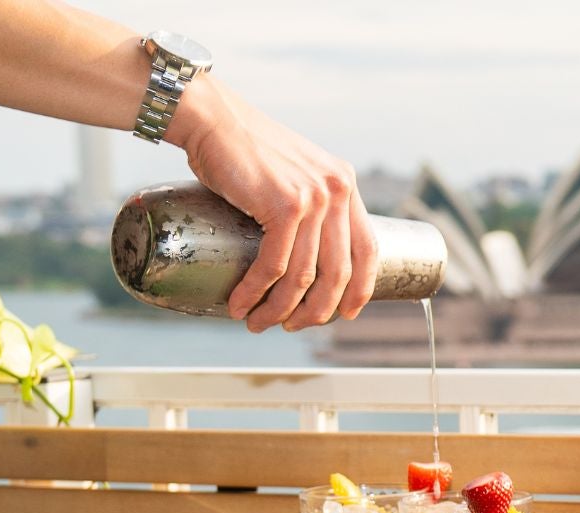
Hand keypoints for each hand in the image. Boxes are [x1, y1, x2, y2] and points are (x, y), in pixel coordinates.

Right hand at [170, 80, 378, 331]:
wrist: (211, 118)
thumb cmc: (242, 150)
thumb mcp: (291, 173)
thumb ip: (306, 203)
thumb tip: (302, 253)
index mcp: (345, 185)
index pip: (368, 249)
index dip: (359, 289)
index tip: (343, 315)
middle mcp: (338, 190)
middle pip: (339, 272)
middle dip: (315, 310)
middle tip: (291, 327)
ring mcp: (315, 197)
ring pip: (304, 275)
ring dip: (279, 309)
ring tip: (258, 323)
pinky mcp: (285, 205)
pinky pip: (274, 264)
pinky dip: (256, 291)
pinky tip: (241, 304)